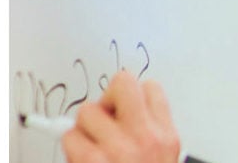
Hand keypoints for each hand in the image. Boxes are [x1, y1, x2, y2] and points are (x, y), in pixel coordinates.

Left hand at [62, 70, 181, 162]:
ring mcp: (119, 148)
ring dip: (84, 128)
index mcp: (167, 137)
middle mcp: (147, 138)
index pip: (151, 88)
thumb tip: (119, 114)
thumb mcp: (165, 158)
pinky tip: (82, 157)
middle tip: (104, 119)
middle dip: (107, 98)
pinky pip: (70, 136)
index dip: (133, 96)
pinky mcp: (92, 160)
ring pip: (87, 110)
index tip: (125, 109)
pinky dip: (71, 146)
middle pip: (122, 83)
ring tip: (91, 145)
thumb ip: (147, 132)